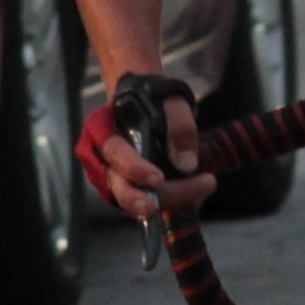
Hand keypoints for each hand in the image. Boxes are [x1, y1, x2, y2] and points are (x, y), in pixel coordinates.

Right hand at [76, 94, 215, 219]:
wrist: (148, 104)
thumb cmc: (154, 98)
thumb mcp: (171, 100)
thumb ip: (179, 125)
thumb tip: (186, 165)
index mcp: (102, 129)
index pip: (114, 151)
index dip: (133, 168)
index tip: (158, 179)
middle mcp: (101, 158)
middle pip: (118, 184)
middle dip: (142, 199)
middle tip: (177, 202)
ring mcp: (112, 178)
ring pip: (132, 201)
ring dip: (168, 202)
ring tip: (203, 188)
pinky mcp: (129, 191)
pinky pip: (145, 205)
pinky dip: (170, 205)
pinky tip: (196, 195)